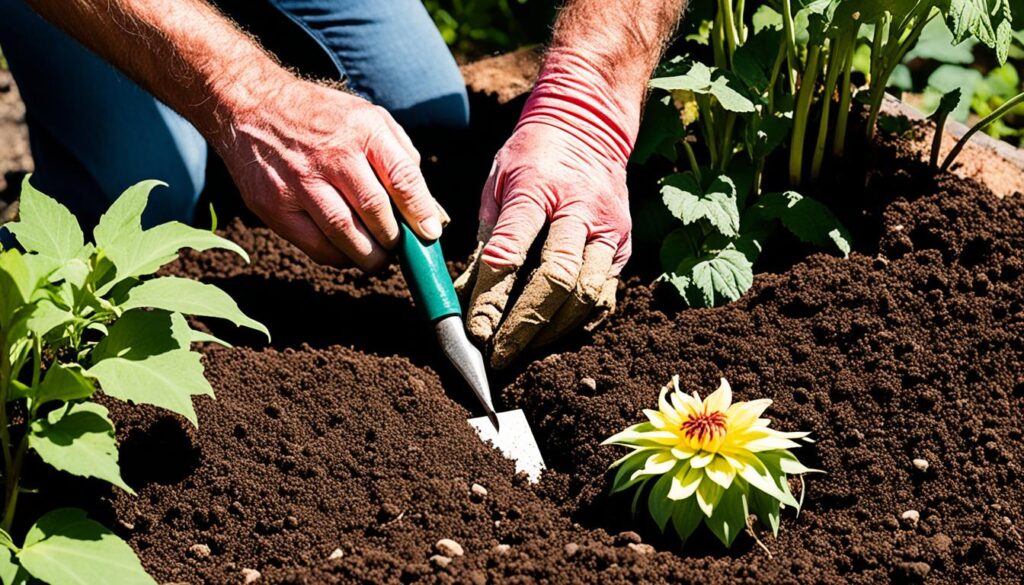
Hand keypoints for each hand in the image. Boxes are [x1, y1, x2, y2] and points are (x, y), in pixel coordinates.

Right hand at [217, 78, 444, 270]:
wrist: (249, 105)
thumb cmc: (321, 118)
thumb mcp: (368, 118)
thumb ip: (401, 159)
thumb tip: (431, 211)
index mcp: (362, 129)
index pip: (402, 177)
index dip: (420, 212)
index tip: (429, 233)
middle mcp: (331, 154)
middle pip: (374, 210)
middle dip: (394, 239)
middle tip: (400, 248)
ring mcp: (299, 180)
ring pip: (344, 233)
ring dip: (369, 256)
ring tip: (378, 259)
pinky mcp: (273, 204)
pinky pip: (314, 245)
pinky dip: (338, 257)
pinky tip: (347, 253)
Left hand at [455, 120, 631, 368]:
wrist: (589, 124)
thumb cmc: (533, 155)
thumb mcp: (497, 184)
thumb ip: (485, 240)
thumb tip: (463, 295)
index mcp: (538, 188)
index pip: (510, 252)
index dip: (491, 297)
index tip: (475, 330)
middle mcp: (580, 209)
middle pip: (556, 279)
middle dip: (524, 324)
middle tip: (498, 354)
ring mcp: (609, 229)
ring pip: (586, 293)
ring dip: (553, 330)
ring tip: (523, 348)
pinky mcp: (624, 245)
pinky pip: (605, 295)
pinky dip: (581, 322)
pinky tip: (556, 334)